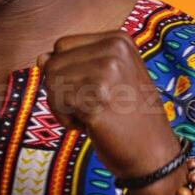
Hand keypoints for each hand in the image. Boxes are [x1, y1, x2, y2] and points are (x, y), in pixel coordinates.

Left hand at [38, 30, 182, 178]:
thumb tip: (41, 58)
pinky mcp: (97, 97)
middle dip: (61, 90)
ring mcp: (107, 72)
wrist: (153, 154)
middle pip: (53, 62)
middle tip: (90, 107)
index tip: (90, 90)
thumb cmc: (128, 118)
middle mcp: (114, 50)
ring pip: (51, 82)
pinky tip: (89, 125)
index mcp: (119, 40)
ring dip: (63, 106)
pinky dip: (66, 119)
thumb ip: (75, 64)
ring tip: (91, 116)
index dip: (66, 72)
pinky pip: (57, 101)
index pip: (63, 45)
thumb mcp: (106, 80)